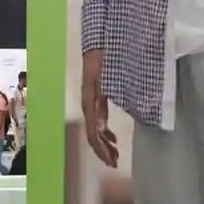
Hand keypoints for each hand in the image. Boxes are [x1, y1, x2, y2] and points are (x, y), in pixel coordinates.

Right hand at [80, 49, 117, 167]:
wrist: (99, 40)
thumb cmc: (106, 57)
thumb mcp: (108, 79)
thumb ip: (109, 99)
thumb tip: (106, 124)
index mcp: (90, 101)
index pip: (92, 132)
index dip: (101, 149)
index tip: (113, 161)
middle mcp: (88, 103)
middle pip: (92, 134)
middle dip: (103, 150)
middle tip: (115, 162)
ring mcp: (91, 99)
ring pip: (94, 127)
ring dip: (104, 142)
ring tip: (115, 153)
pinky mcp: (96, 95)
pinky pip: (97, 118)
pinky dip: (104, 130)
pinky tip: (112, 136)